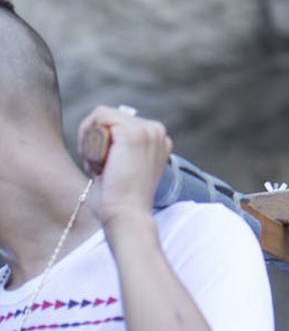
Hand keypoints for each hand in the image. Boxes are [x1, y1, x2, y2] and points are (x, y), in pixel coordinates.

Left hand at [77, 106, 170, 230]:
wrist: (127, 215)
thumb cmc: (120, 200)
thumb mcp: (125, 168)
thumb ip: (120, 149)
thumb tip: (96, 131)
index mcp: (158, 139)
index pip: (120, 124)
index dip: (104, 143)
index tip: (106, 168)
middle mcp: (156, 130)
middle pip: (110, 117)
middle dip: (95, 140)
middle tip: (100, 168)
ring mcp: (146, 129)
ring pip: (102, 116)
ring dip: (91, 140)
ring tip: (100, 166)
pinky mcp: (131, 132)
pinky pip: (98, 117)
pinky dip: (88, 138)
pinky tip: (97, 160)